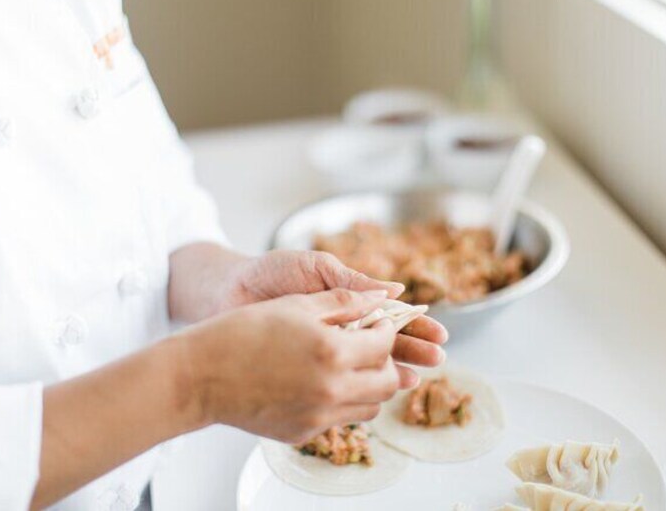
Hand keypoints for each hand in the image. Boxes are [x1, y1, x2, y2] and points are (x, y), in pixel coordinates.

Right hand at [180, 288, 405, 442]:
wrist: (200, 376)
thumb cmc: (242, 331)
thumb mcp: (295, 304)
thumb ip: (344, 300)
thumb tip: (382, 296)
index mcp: (333, 352)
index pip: (384, 343)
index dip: (385, 329)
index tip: (376, 323)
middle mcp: (332, 389)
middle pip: (388, 382)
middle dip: (387, 361)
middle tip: (370, 346)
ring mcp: (319, 416)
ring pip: (370, 406)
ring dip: (369, 384)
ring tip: (349, 364)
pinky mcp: (304, 432)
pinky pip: (340, 419)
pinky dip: (341, 401)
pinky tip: (320, 381)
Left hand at [222, 250, 448, 369]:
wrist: (226, 291)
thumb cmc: (270, 273)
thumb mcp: (315, 269)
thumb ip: (352, 281)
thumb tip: (395, 288)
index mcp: (348, 302)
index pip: (390, 315)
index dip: (415, 325)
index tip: (438, 336)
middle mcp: (341, 329)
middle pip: (386, 343)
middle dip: (412, 351)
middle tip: (436, 361)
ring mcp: (324, 351)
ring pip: (365, 365)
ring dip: (390, 373)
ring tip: (412, 380)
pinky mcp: (304, 370)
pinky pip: (335, 381)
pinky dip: (355, 389)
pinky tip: (372, 397)